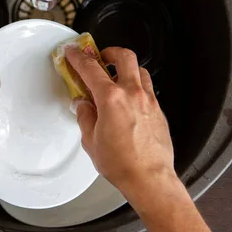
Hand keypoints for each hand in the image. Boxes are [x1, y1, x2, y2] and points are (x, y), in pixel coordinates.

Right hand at [66, 47, 176, 201]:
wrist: (149, 179)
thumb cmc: (122, 164)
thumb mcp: (90, 140)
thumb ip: (85, 117)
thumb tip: (83, 106)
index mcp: (111, 99)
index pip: (90, 69)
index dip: (78, 58)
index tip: (73, 53)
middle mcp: (132, 94)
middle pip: (124, 56)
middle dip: (110, 52)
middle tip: (100, 58)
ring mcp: (149, 101)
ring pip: (140, 70)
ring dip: (126, 68)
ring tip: (116, 77)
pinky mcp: (159, 111)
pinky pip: (148, 88)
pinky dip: (137, 86)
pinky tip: (129, 99)